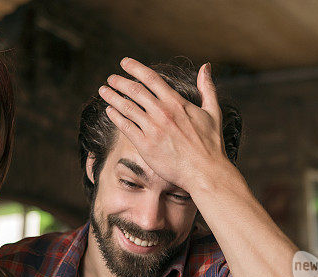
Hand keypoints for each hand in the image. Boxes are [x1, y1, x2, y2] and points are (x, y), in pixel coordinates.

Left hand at [98, 58, 227, 192]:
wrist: (205, 172)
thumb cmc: (211, 145)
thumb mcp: (213, 112)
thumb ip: (207, 88)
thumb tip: (206, 66)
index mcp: (177, 103)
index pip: (151, 79)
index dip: (135, 68)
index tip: (124, 63)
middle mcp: (162, 113)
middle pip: (135, 91)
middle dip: (119, 82)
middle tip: (111, 78)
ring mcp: (153, 129)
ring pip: (127, 107)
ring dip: (112, 97)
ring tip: (103, 91)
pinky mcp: (146, 146)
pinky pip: (125, 127)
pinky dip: (115, 117)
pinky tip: (109, 111)